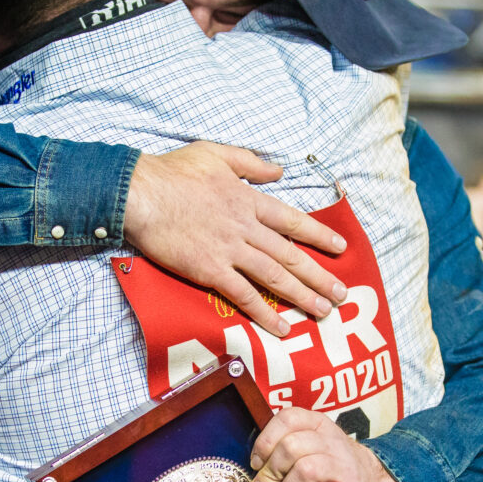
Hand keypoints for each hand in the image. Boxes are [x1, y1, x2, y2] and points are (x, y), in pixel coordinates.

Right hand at [124, 141, 347, 336]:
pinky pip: (244, 295)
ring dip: (302, 296)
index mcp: (248, 199)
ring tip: (324, 311)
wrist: (141, 194)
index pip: (292, 220)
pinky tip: (281, 327)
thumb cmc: (173, 172)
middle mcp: (246, 227)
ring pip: (275, 276)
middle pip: (290, 254)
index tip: (340, 248)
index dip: (318, 235)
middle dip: (319, 275)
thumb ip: (250, 162)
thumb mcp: (216, 154)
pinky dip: (265, 312)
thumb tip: (278, 170)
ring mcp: (229, 250)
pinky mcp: (210, 270)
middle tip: (341, 294)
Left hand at [246, 407, 405, 481]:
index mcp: (321, 425)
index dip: (266, 440)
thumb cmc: (337, 469)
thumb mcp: (317, 448)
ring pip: (303, 471)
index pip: (288, 418)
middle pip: (291, 447)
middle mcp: (333, 443)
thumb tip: (252, 473)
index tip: (255, 463)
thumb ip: (288, 449)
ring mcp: (343, 469)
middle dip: (268, 474)